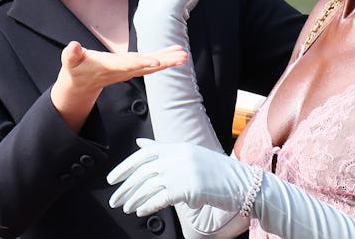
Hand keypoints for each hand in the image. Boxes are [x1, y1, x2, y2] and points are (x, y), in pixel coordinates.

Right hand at [58, 42, 186, 92]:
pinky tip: (176, 51)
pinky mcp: (133, 65)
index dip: (142, 63)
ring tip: (184, 55)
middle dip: (165, 63)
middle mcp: (124, 70)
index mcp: (111, 67)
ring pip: (152, 65)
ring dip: (169, 60)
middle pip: (147, 67)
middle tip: (181, 58)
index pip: (128, 65)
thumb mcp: (70, 61)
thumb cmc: (76, 69)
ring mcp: (129, 69)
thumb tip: (72, 46)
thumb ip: (71, 54)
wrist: (81, 83)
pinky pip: (152, 61)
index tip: (157, 62)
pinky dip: (164, 56)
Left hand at [108, 138, 252, 216]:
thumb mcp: (190, 155)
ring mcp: (183, 171)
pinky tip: (140, 211)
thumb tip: (140, 144)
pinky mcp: (187, 188)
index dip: (125, 167)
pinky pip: (160, 198)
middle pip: (142, 172)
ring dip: (133, 199)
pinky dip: (147, 205)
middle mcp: (178, 156)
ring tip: (126, 208)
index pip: (144, 154)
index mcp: (178, 147)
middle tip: (114, 199)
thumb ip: (164, 150)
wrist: (241, 183)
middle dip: (125, 187)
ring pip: (148, 186)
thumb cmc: (216, 173)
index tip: (112, 179)